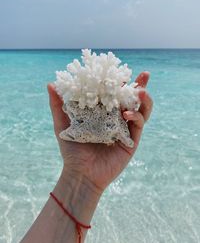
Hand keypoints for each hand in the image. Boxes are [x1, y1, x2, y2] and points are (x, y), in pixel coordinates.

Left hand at [47, 71, 152, 193]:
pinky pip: (139, 125)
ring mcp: (125, 129)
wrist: (81, 173)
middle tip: (144, 74)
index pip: (113, 93)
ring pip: (141, 110)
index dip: (118, 81)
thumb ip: (58, 105)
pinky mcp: (132, 140)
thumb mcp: (62, 124)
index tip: (119, 69)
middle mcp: (116, 118)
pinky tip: (126, 114)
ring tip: (140, 91)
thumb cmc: (72, 149)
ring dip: (144, 99)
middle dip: (140, 86)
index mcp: (103, 112)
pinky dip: (136, 117)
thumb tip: (50, 83)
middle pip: (132, 99)